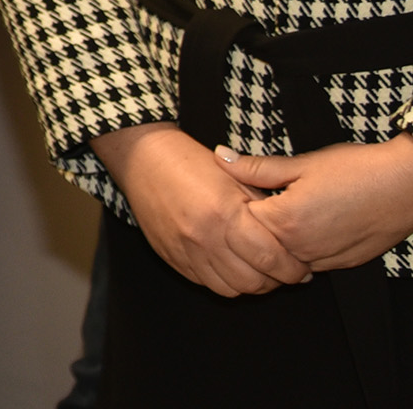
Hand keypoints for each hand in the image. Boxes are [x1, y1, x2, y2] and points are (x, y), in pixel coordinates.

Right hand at [91, 122, 310, 295]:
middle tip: (284, 271)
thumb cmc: (190, 162)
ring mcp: (184, 250)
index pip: (271, 259)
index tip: (302, 268)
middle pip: (253, 282)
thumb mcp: (236, 177)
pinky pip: (205, 283)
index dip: (294, 269)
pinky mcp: (171, 257)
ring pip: (229, 289)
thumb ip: (264, 210)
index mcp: (225, 214)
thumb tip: (291, 239)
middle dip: (276, 281)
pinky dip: (223, 280)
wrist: (143, 157)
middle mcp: (203, 237)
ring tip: (258, 271)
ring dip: (250, 285)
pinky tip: (230, 265)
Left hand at [223, 136, 412, 271]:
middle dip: (250, 228)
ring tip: (282, 213)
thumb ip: (256, 167)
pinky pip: (307, 264)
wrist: (406, 185)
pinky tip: (304, 227)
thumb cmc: (359, 171)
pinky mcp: (340, 265)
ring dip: (274, 242)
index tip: (234, 192)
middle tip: (256, 202)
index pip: (238, 224)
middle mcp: (301, 248)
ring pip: (281, 260)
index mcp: (285, 221)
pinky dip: (298, 250)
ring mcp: (322, 260)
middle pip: (256, 247)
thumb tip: (221, 158)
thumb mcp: (302, 163)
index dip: (233, 205)